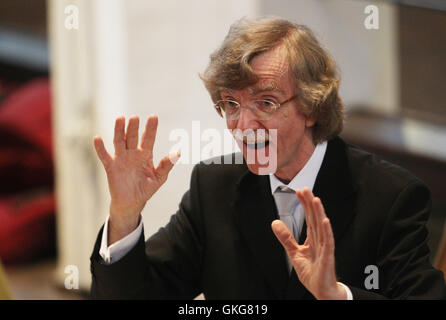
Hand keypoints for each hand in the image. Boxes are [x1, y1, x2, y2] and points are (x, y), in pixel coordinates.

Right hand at [93, 115, 179, 243]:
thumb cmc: (146, 188)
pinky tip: (98, 138)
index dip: (151, 128)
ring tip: (120, 119)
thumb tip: (179, 152)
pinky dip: (100, 148)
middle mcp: (132, 153)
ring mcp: (121, 159)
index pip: (148, 138)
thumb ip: (167, 165)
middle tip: (135, 118)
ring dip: (119, 131)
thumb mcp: (159, 177)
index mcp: (145, 154)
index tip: (154, 117)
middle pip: (133, 137)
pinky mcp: (111, 167)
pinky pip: (104, 156)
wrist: (132, 203)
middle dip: (134, 128)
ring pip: (119, 142)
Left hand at [271, 187, 346, 299]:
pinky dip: (327, 231)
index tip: (300, 191)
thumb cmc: (312, 272)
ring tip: (315, 199)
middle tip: (306, 189)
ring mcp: (325, 248)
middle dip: (310, 204)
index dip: (305, 205)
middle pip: (315, 218)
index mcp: (313, 239)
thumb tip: (275, 223)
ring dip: (319, 213)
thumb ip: (286, 238)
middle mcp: (320, 240)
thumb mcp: (294, 253)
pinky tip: (325, 220)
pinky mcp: (328, 257)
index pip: (309, 218)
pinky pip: (328, 242)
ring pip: (321, 227)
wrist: (321, 290)